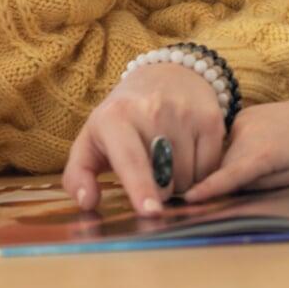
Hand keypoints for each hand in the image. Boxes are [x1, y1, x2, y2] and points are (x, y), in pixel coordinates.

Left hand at [62, 62, 225, 215]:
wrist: (165, 75)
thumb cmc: (121, 119)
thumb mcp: (90, 140)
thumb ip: (78, 174)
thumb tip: (87, 202)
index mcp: (116, 117)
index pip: (130, 160)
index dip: (140, 188)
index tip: (150, 212)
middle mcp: (152, 110)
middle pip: (164, 179)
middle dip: (158, 190)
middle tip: (149, 169)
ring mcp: (185, 113)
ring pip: (189, 178)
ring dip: (180, 182)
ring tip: (168, 158)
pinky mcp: (211, 118)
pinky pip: (211, 168)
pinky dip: (200, 172)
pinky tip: (188, 153)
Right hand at [184, 58, 288, 201]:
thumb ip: (259, 185)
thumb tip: (232, 189)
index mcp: (263, 154)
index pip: (230, 175)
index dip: (209, 188)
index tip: (190, 197)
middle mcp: (247, 135)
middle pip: (223, 166)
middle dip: (223, 180)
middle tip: (238, 187)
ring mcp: (242, 122)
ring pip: (225, 153)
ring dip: (232, 164)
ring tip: (260, 162)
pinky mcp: (240, 116)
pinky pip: (230, 141)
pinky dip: (238, 150)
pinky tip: (259, 146)